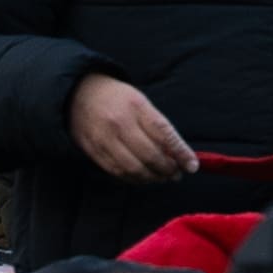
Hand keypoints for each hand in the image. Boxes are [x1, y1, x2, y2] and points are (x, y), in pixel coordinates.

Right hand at [71, 73, 195, 182]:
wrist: (79, 94)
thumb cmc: (118, 99)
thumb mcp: (142, 103)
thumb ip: (160, 128)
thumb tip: (180, 155)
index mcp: (136, 106)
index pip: (164, 134)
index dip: (180, 153)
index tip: (192, 166)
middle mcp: (119, 123)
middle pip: (149, 155)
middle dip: (167, 169)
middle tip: (176, 174)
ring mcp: (104, 139)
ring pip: (133, 168)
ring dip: (152, 177)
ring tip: (162, 177)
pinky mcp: (93, 151)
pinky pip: (117, 172)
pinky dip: (134, 179)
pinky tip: (143, 177)